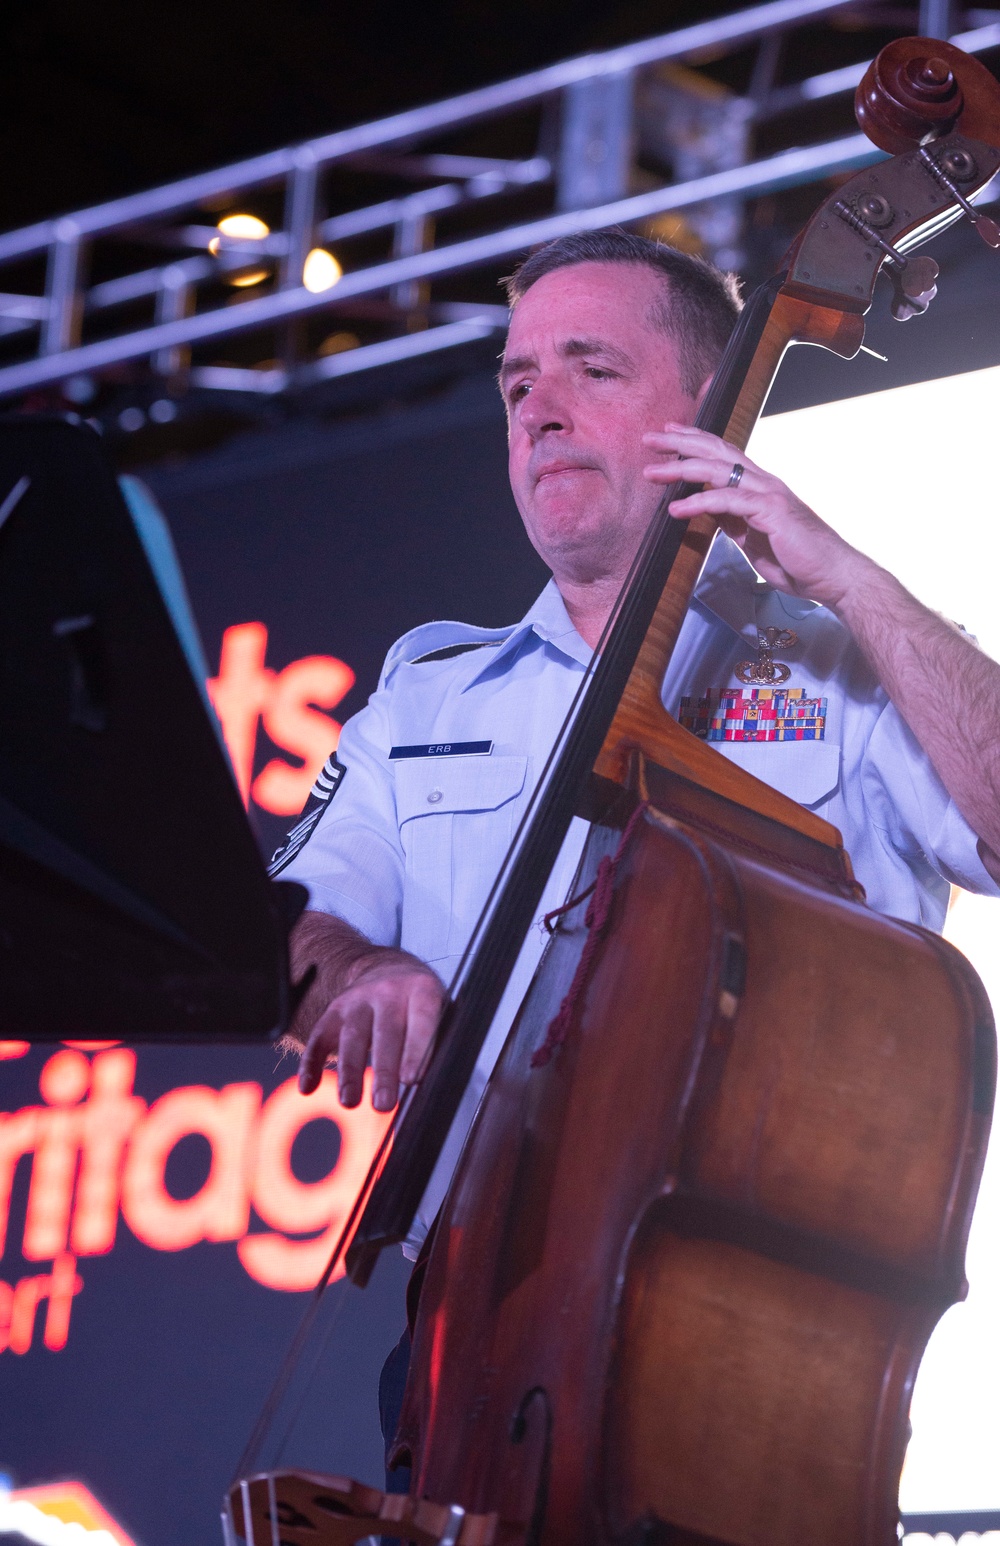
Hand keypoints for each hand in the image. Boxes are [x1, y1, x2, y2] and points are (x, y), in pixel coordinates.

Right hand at [297, 952, 444, 1110]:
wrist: (387, 968)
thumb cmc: (418, 1002)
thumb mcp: (439, 1008)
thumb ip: (438, 1039)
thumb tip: (433, 1084)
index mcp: (421, 990)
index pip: (421, 1020)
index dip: (416, 1050)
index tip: (412, 1080)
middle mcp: (388, 991)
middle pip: (385, 1032)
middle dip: (383, 1071)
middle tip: (383, 1103)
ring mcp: (358, 1000)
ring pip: (352, 1037)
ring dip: (350, 1072)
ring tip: (350, 1102)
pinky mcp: (334, 1011)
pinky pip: (320, 1037)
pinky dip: (311, 1063)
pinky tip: (308, 1087)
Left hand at [642, 423, 870, 610]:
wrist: (833, 576)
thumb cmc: (797, 560)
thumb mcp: (752, 537)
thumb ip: (732, 519)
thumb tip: (707, 508)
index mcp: (760, 486)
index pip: (723, 453)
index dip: (695, 441)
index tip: (668, 435)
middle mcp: (764, 482)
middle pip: (716, 452)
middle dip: (681, 443)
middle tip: (649, 439)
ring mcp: (769, 493)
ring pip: (718, 470)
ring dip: (681, 469)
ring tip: (652, 473)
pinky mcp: (771, 511)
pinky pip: (728, 501)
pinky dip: (700, 502)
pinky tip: (676, 510)